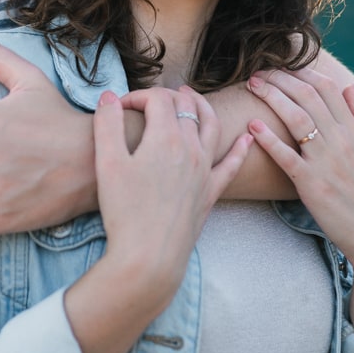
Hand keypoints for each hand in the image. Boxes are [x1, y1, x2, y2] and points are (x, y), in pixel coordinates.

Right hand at [97, 86, 250, 294]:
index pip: (157, 99)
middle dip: (166, 96)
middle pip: (186, 106)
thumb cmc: (125, 211)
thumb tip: (108, 96)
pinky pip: (232, 164)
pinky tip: (247, 137)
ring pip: (211, 126)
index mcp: (166, 138)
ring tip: (191, 97)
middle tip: (149, 100)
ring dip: (202, 106)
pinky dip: (240, 147)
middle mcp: (191, 149)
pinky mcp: (210, 192)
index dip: (135, 96)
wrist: (150, 257)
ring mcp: (205, 170)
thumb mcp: (106, 163)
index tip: (117, 110)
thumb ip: (107, 124)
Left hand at [247, 67, 353, 352]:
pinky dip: (268, 139)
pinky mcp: (312, 184)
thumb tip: (350, 89)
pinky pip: (286, 156)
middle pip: (307, 96)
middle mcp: (342, 141)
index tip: (283, 66)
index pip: (328, 88)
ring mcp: (326, 161)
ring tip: (252, 86)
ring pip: (295, 118)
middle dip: (280, 79)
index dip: (303, 73)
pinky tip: (252, 126)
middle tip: (259, 71)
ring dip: (271, 97)